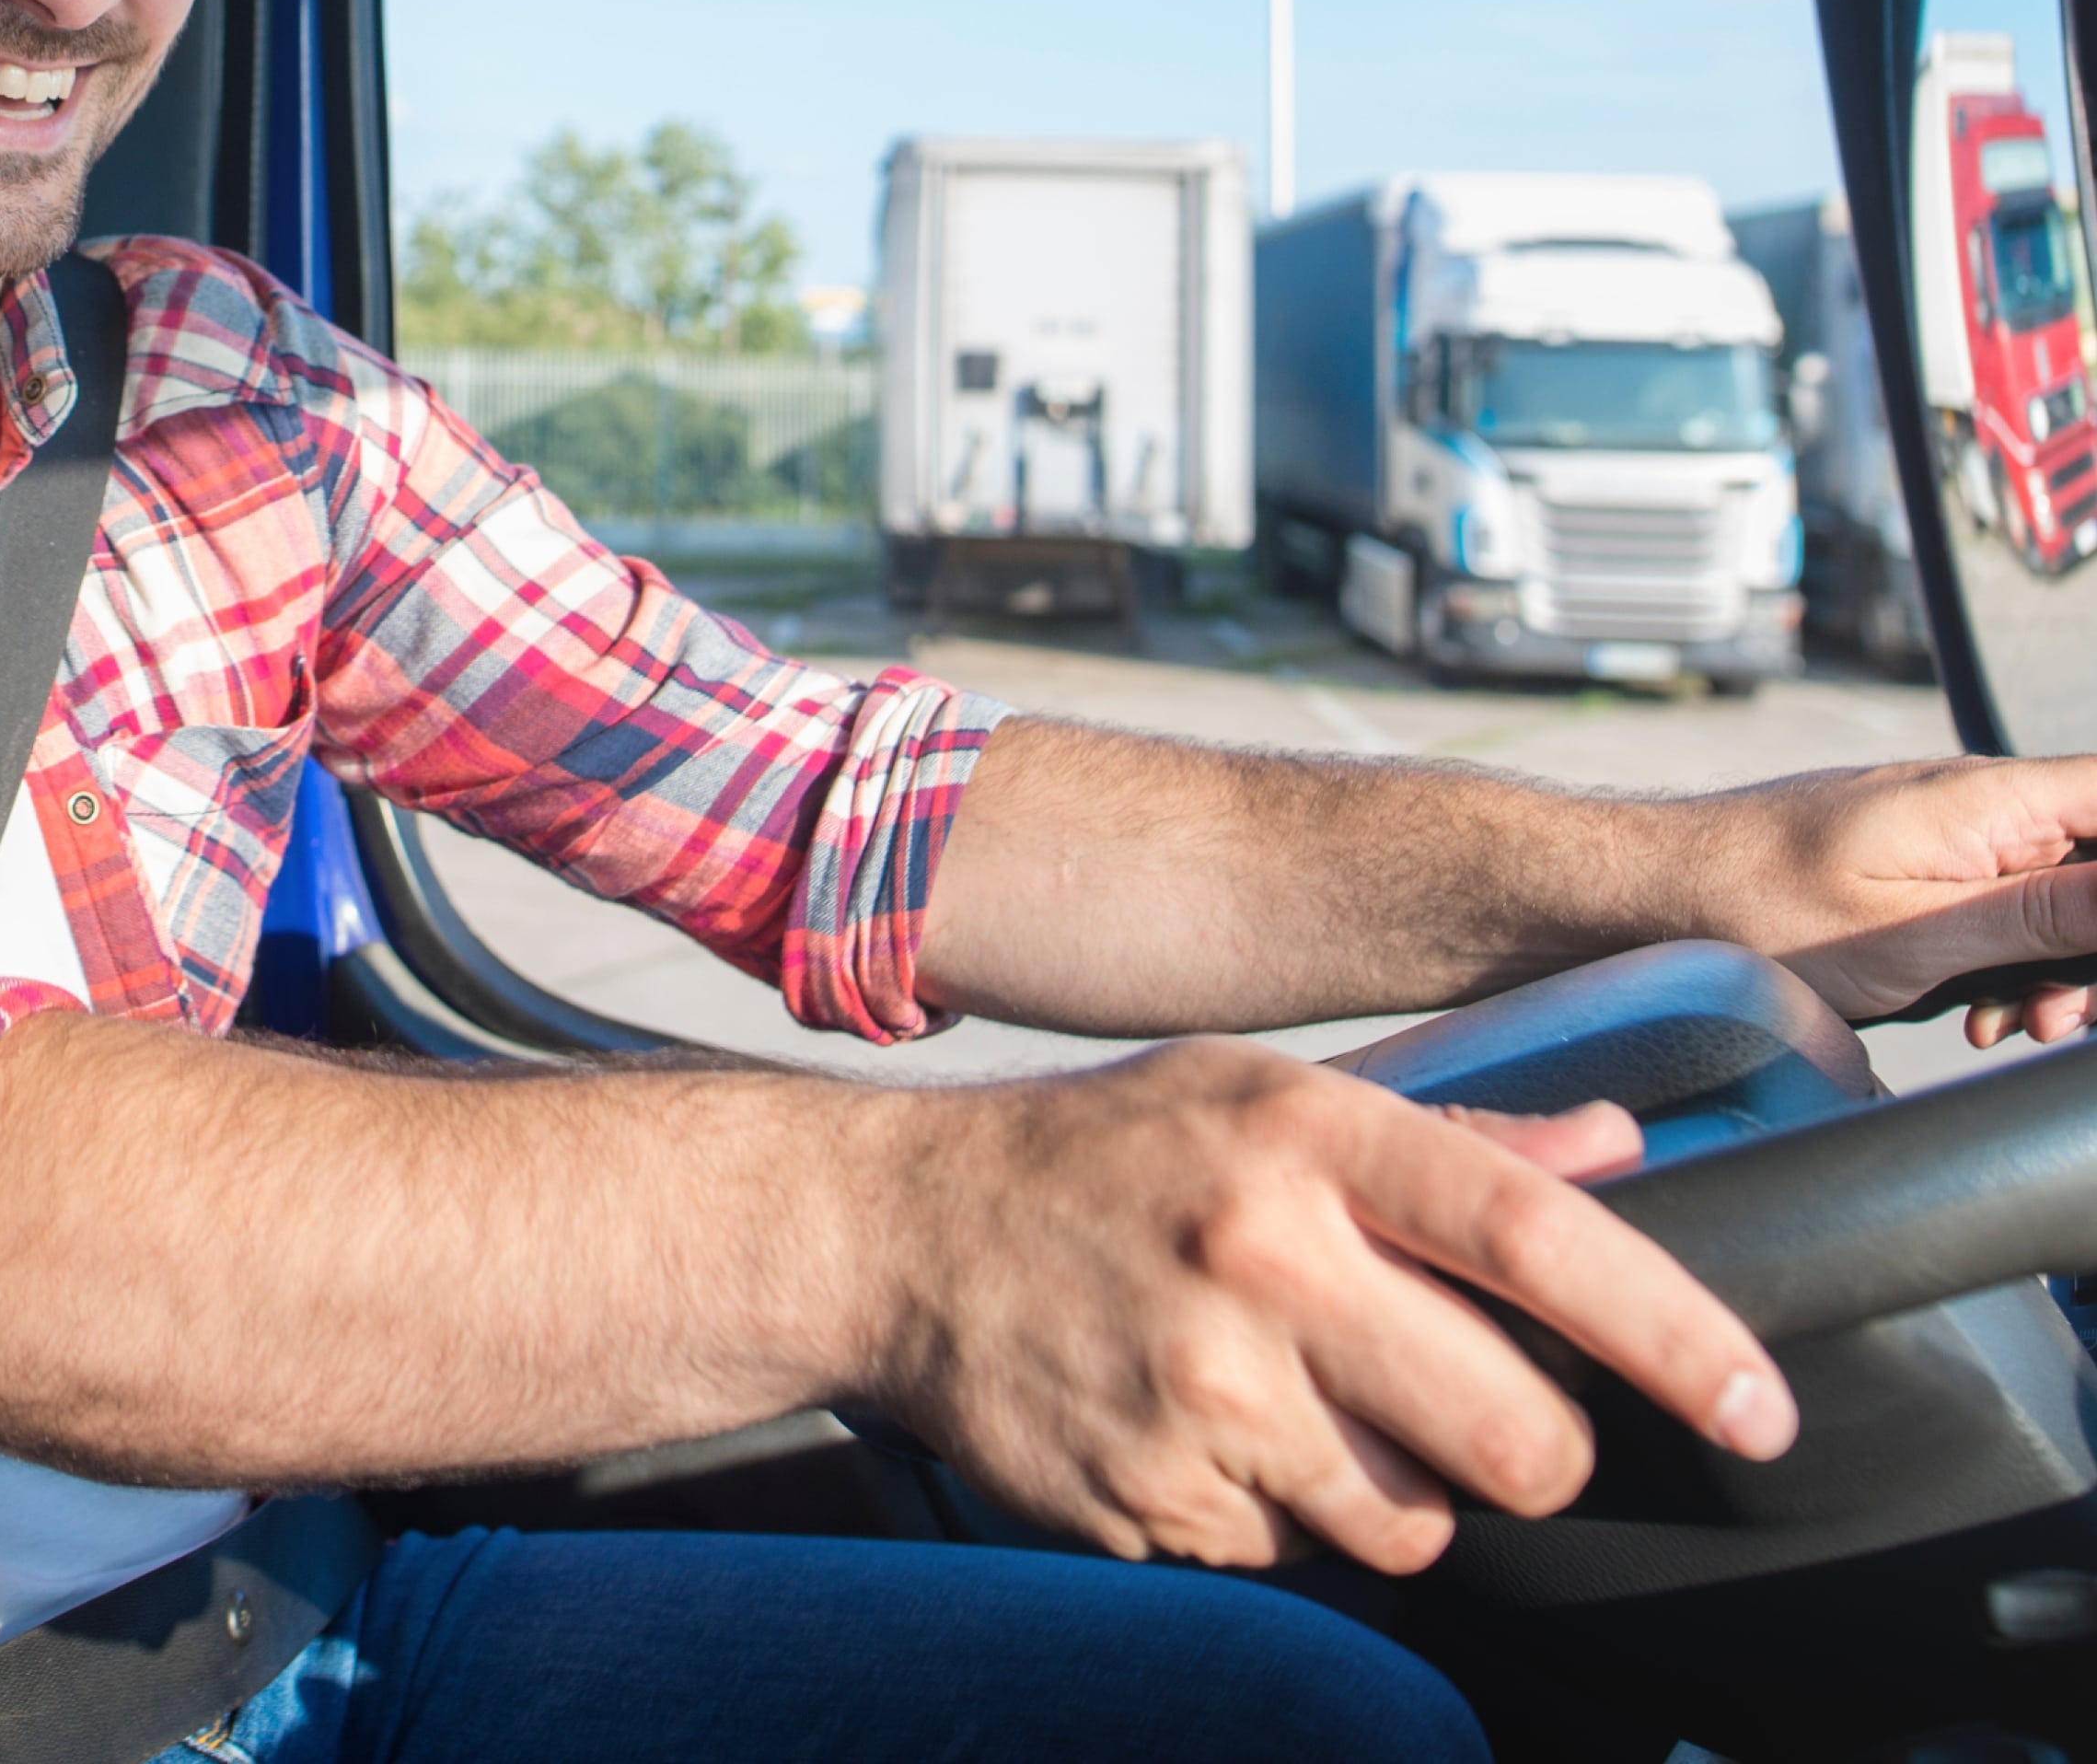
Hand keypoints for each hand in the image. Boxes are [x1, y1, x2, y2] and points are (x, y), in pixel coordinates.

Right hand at [876, 1040, 1795, 1575]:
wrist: (900, 1230)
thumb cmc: (1108, 1150)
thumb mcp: (1269, 1098)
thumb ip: (1453, 1136)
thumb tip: (1620, 1151)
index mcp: (1305, 1140)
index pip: (1534, 1237)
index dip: (1671, 1330)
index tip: (1757, 1406)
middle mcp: (1260, 1261)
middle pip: (1516, 1443)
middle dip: (1527, 1452)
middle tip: (1468, 1409)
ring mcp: (1199, 1396)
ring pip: (1413, 1527)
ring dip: (1389, 1491)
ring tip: (1294, 1398)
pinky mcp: (1150, 1505)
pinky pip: (1293, 1559)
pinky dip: (1275, 1515)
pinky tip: (1200, 1425)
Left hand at [1690, 754, 2096, 1029]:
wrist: (1653, 892)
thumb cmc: (1755, 906)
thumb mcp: (1915, 933)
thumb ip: (2043, 915)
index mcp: (1990, 800)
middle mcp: (1981, 803)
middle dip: (2093, 953)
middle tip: (2060, 1022)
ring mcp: (1952, 832)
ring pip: (2060, 895)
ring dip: (2053, 969)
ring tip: (2006, 1022)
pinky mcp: (1924, 865)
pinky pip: (2003, 905)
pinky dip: (2006, 962)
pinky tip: (1975, 1011)